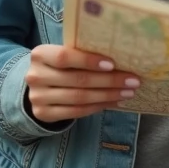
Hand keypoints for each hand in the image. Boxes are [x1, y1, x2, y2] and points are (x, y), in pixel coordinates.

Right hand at [24, 45, 140, 122]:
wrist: (38, 86)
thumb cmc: (60, 65)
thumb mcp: (65, 54)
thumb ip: (83, 53)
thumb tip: (121, 55)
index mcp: (40, 54)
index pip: (65, 57)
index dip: (89, 60)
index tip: (113, 64)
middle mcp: (35, 76)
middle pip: (77, 79)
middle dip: (109, 81)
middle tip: (133, 80)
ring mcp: (38, 97)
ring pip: (79, 97)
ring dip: (108, 95)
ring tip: (128, 92)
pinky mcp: (44, 114)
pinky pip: (76, 111)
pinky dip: (98, 106)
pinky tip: (114, 102)